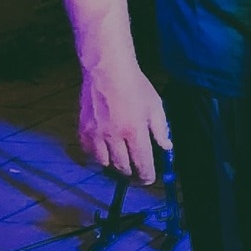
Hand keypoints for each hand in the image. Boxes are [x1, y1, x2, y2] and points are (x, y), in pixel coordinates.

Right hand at [78, 61, 171, 184]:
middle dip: (131, 172)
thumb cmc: (135, 87)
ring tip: (123, 161)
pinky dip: (98, 155)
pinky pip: (90, 152)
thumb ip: (161, 129)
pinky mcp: (83, 130)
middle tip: (137, 171)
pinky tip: (106, 150)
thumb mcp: (156, 106)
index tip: (149, 179)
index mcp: (134, 131)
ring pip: (105, 163)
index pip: (141, 163)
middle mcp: (113, 137)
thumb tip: (167, 147)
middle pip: (122, 167)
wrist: (107, 71)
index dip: (146, 175)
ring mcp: (96, 135)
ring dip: (115, 165)